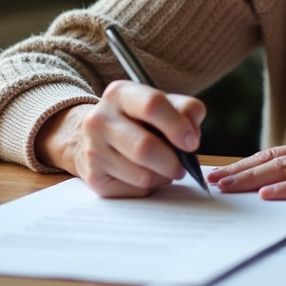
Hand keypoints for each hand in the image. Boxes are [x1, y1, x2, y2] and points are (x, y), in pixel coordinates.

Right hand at [36, 81, 205, 197]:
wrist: (95, 137)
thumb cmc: (138, 120)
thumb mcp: (162, 103)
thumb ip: (186, 110)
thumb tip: (192, 136)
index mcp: (119, 94)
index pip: (152, 105)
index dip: (177, 126)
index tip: (192, 143)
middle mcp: (100, 120)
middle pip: (144, 147)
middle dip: (173, 161)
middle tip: (182, 165)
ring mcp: (93, 150)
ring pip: (142, 175)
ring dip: (163, 176)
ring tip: (163, 167)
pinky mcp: (95, 178)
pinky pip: (135, 191)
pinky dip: (150, 187)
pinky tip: (146, 173)